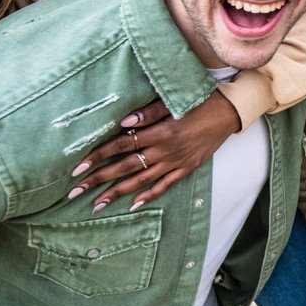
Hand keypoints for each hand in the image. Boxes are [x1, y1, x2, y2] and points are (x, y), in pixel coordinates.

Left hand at [69, 93, 240, 210]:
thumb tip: (122, 122)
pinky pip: (165, 185)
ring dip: (117, 193)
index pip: (122, 146)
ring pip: (141, 181)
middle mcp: (166, 151)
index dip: (98, 156)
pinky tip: (133, 204)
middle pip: (125, 167)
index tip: (78, 167)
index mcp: (160, 132)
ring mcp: (176, 162)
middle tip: (75, 191)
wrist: (230, 112)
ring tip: (97, 204)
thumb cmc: (200, 101)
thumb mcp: (173, 101)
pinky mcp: (187, 168)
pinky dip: (149, 195)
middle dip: (98, 180)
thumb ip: (148, 113)